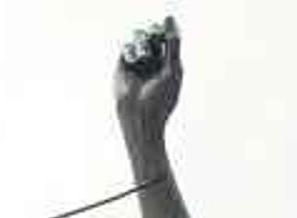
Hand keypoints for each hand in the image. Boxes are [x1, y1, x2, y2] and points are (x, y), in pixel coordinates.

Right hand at [114, 16, 182, 131]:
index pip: (167, 42)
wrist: (140, 116)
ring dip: (142, 44)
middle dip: (152, 36)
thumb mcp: (172, 70)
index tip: (164, 31)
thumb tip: (171, 22)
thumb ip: (173, 46)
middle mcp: (153, 65)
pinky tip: (135, 60)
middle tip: (152, 39)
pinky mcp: (123, 68)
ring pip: (139, 42)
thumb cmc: (160, 98)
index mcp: (168, 66)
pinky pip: (127, 49)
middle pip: (152, 39)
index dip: (166, 33)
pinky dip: (131, 50)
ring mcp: (138, 66)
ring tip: (145, 55)